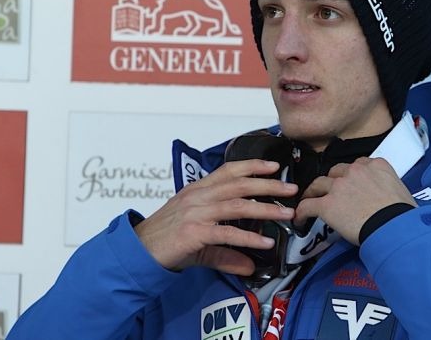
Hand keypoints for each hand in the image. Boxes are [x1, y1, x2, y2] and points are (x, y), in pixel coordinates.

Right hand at [134, 160, 297, 273]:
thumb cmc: (166, 239)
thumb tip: (251, 265)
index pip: (229, 170)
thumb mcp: (200, 239)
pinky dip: (249, 238)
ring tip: (287, 213)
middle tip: (292, 189)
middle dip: (269, 185)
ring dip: (266, 209)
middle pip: (240, 184)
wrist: (139, 251)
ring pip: (238, 205)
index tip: (275, 166)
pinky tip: (265, 243)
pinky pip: (227, 233)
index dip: (253, 165)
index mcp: (199, 190)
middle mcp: (199, 197)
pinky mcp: (194, 233)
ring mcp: (196, 213)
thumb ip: (227, 251)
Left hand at [294, 157, 415, 244]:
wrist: (393, 227)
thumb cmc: (403, 214)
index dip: (351, 175)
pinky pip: (308, 205)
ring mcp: (339, 186)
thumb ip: (386, 186)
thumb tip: (384, 198)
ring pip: (319, 184)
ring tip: (310, 200)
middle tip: (332, 193)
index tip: (350, 183)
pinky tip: (300, 219)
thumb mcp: (400, 190)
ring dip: (314, 192)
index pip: (358, 164)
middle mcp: (355, 171)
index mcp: (376, 165)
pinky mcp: (327, 204)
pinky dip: (302, 211)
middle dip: (333, 182)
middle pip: (336, 172)